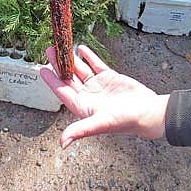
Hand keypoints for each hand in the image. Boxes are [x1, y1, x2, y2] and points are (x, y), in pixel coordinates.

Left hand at [41, 45, 169, 148]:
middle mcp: (88, 96)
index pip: (62, 91)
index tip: (42, 70)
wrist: (148, 112)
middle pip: (69, 78)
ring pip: (81, 70)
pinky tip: (81, 49)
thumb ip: (79, 131)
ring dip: (71, 59)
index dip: (51, 81)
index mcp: (83, 106)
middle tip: (50, 51)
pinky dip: (88, 57)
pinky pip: (95, 65)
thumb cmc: (126, 121)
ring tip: (62, 47)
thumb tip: (62, 143)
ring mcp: (98, 86)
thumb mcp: (99, 123)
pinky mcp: (110, 78)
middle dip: (58, 65)